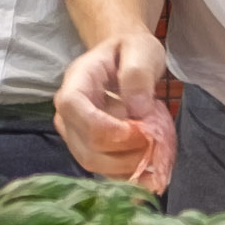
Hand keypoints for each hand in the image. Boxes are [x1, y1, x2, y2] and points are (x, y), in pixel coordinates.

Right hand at [58, 31, 177, 193]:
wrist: (123, 60)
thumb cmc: (130, 51)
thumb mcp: (141, 49)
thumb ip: (138, 74)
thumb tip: (137, 109)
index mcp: (76, 82)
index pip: (74, 110)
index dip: (105, 128)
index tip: (138, 130)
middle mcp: (68, 112)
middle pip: (85, 147)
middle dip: (124, 154)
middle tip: (156, 145)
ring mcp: (76, 133)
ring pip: (93, 163)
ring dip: (127, 167)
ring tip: (155, 155)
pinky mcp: (89, 148)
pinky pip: (104, 170)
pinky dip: (127, 175)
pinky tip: (150, 170)